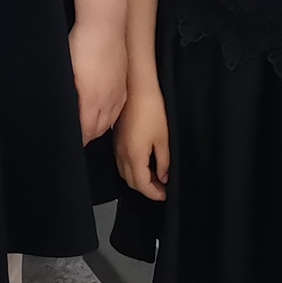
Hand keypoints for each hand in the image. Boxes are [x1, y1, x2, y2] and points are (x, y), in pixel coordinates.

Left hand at [70, 20, 126, 143]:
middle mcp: (106, 100)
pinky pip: (118, 107)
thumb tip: (61, 108)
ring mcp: (118, 91)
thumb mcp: (67, 70)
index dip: (78, 139)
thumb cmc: (81, 44)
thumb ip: (66, 94)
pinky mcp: (123, 83)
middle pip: (98, 128)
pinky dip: (110, 115)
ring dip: (99, 127)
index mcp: (90, 99)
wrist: (104, 25)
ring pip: (109, 119)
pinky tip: (105, 112)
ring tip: (89, 129)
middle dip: (88, 136)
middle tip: (78, 138)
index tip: (70, 143)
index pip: (86, 130)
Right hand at [115, 86, 169, 200]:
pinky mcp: (116, 140)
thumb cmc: (151, 109)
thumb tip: (163, 176)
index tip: (165, 195)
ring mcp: (117, 147)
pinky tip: (144, 163)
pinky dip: (132, 169)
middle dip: (146, 189)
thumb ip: (163, 162)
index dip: (154, 193)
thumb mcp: (163, 139)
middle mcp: (122, 154)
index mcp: (134, 156)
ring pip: (125, 173)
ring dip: (139, 179)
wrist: (138, 88)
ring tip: (155, 177)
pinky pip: (122, 162)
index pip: (142, 185)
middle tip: (162, 188)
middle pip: (132, 182)